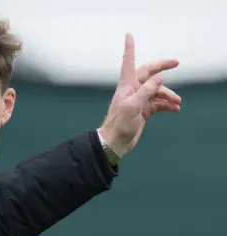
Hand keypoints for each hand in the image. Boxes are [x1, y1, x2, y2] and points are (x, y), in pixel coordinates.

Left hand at [100, 33, 180, 156]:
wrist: (115, 142)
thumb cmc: (120, 124)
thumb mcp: (133, 106)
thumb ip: (146, 91)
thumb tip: (159, 78)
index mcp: (127, 86)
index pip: (129, 62)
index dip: (129, 48)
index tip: (129, 34)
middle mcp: (132, 90)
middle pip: (149, 74)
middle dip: (162, 68)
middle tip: (177, 63)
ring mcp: (138, 100)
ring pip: (156, 91)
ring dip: (168, 94)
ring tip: (178, 102)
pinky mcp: (143, 111)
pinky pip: (157, 103)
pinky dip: (167, 105)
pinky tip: (175, 109)